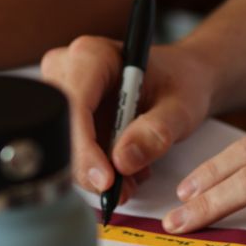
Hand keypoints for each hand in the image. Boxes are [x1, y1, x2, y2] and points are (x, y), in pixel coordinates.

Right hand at [40, 36, 218, 201]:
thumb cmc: (182, 82)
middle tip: (121, 190)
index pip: (74, 105)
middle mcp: (69, 68)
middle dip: (89, 166)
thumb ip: (156, 131)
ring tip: (132, 178)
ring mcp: (64, 92)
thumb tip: (122, 160)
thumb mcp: (181, 107)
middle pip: (61, 127)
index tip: (106, 180)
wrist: (184, 78)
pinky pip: (71, 149)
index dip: (84, 147)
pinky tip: (125, 169)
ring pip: (63, 144)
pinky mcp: (67, 114)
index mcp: (93, 55)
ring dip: (95, 171)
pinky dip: (96, 168)